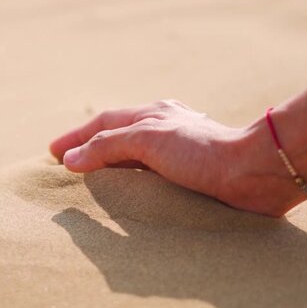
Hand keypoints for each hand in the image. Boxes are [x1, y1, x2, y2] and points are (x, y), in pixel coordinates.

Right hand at [50, 100, 306, 216]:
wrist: (255, 172)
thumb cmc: (202, 151)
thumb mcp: (148, 139)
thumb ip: (107, 146)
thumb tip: (70, 159)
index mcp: (151, 114)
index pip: (102, 124)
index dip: (75, 138)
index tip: (52, 153)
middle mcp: (163, 128)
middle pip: (117, 136)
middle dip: (90, 148)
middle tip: (66, 164)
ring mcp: (178, 151)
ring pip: (134, 155)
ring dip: (111, 164)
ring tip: (92, 179)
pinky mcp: (191, 173)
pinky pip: (151, 175)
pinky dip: (132, 181)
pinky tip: (131, 193)